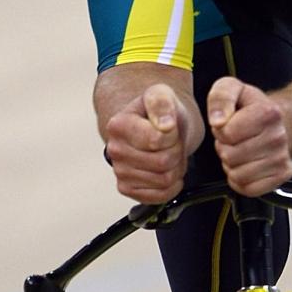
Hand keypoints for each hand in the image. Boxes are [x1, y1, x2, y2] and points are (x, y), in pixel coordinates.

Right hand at [104, 82, 192, 202]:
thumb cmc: (162, 112)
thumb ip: (162, 102)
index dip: (173, 135)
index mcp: (118, 125)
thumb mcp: (164, 95)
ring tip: (169, 153)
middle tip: (172, 142)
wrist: (159, 127)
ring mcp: (119, 171)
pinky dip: (172, 186)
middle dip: (177, 152)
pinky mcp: (127, 188)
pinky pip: (159, 196)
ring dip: (176, 168)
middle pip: (163, 162)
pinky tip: (168, 170)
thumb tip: (164, 126)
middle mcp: (114, 150)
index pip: (158, 140)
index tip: (170, 127)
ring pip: (164, 180)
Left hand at [208, 77, 291, 194]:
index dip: (221, 130)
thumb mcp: (231, 89)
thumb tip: (218, 120)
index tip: (229, 124)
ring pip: (238, 175)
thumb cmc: (251, 108)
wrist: (276, 123)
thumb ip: (220, 97)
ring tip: (241, 150)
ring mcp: (282, 159)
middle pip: (230, 156)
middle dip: (225, 148)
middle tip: (234, 139)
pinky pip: (248, 189)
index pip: (226, 133)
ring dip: (232, 166)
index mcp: (268, 113)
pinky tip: (247, 165)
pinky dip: (241, 180)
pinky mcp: (281, 177)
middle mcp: (279, 137)